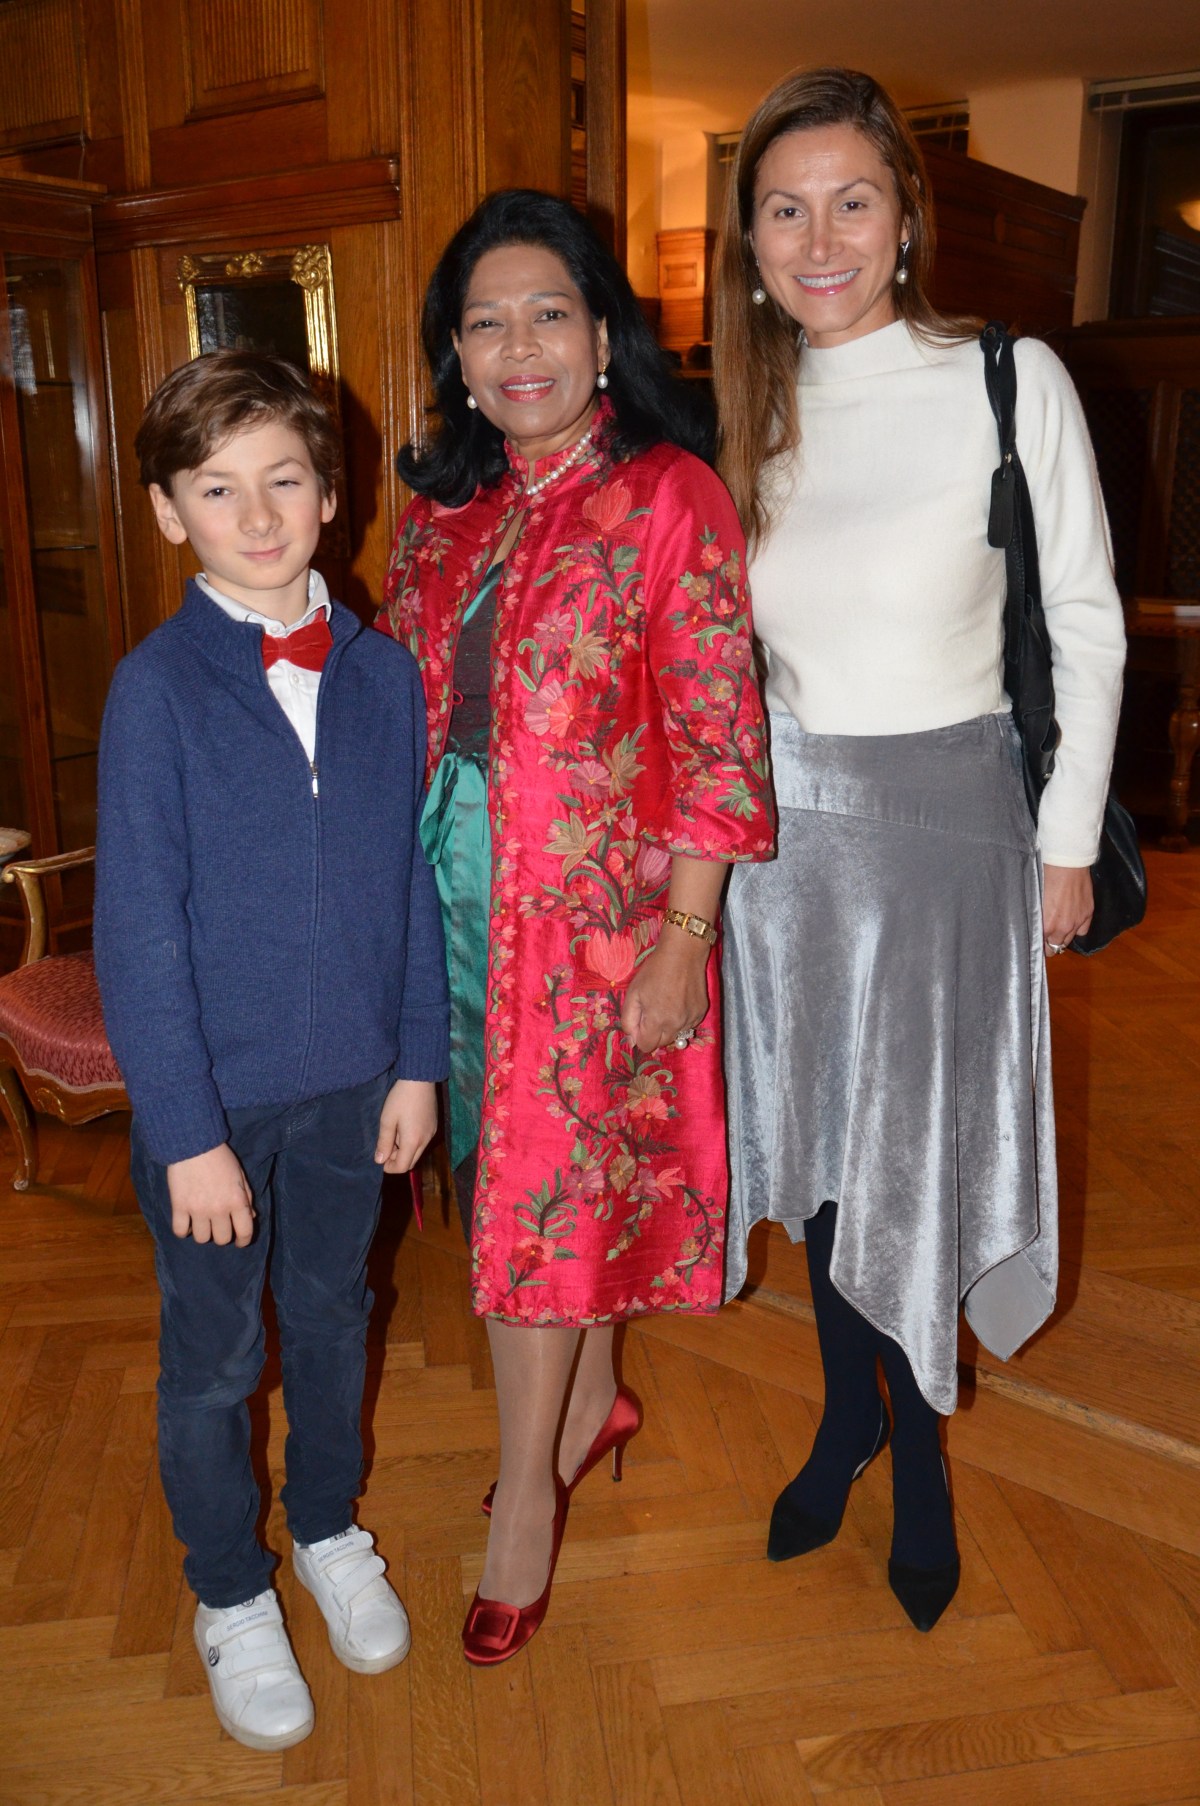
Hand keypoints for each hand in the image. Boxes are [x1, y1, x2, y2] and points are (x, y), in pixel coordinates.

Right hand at [166, 1143, 254, 1246]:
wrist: (194, 1144)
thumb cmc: (220, 1158)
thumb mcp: (240, 1176)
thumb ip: (247, 1197)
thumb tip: (251, 1216)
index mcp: (237, 1201)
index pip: (244, 1232)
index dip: (243, 1241)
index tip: (240, 1241)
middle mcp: (219, 1209)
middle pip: (221, 1239)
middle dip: (222, 1235)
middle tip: (219, 1226)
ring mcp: (197, 1210)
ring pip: (201, 1238)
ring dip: (203, 1233)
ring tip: (202, 1223)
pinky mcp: (179, 1207)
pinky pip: (180, 1231)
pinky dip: (183, 1230)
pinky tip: (187, 1223)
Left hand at [375, 1079, 437, 1173]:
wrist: (420, 1079)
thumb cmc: (400, 1099)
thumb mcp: (387, 1120)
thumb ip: (384, 1142)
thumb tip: (379, 1161)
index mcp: (413, 1141)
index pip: (402, 1167)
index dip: (389, 1167)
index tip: (380, 1158)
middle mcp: (425, 1141)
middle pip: (411, 1162)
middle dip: (397, 1160)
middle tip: (386, 1146)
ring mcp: (431, 1133)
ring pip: (417, 1152)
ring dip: (405, 1151)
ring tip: (394, 1134)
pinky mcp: (434, 1126)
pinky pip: (422, 1142)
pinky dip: (412, 1143)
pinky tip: (405, 1128)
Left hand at [620, 932, 710, 1053]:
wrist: (684, 953)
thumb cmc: (654, 971)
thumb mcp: (633, 992)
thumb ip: (629, 1019)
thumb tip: (632, 1039)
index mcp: (657, 1021)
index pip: (646, 1046)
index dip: (640, 1036)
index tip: (641, 1022)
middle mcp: (676, 1025)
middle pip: (662, 1043)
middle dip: (654, 1033)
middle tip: (653, 1012)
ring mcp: (691, 1020)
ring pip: (676, 1035)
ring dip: (669, 1027)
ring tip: (667, 1004)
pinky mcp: (702, 1013)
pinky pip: (688, 1025)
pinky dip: (682, 1019)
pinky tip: (680, 1002)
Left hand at [1042, 863, 1093, 955]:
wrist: (1066, 864)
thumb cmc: (1046, 878)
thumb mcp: (1036, 901)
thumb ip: (1037, 918)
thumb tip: (1037, 927)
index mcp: (1047, 925)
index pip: (1043, 947)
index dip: (1040, 945)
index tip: (1037, 941)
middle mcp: (1063, 927)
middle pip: (1056, 947)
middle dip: (1050, 943)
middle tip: (1046, 936)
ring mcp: (1078, 921)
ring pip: (1069, 940)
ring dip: (1063, 937)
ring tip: (1058, 930)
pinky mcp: (1088, 913)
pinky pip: (1083, 931)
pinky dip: (1077, 929)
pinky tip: (1072, 922)